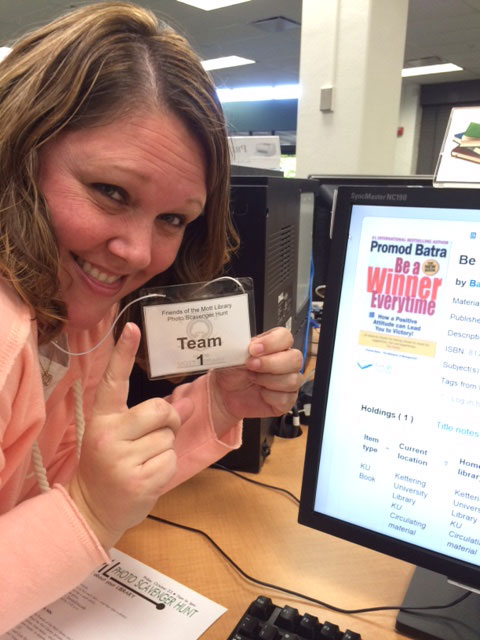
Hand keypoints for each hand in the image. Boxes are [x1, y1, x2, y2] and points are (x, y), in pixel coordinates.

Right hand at [68, 323, 192, 548]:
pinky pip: (172, 459)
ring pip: (169, 436)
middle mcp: (108, 434)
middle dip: (169, 420)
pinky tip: (148, 476)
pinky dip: (167, 467)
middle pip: (160, 409)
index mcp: (102, 418)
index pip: (114, 380)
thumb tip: (189, 401)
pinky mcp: (139, 480)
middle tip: (157, 435)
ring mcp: (122, 459)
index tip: (133, 328)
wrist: (92, 509)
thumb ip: (151, 417)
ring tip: (144, 461)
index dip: (124, 352)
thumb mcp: (121, 436)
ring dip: (166, 447)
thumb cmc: (111, 465)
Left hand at [210, 327, 302, 422]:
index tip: (254, 349)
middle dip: (271, 363)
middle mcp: (283, 363)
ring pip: (293, 380)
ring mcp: (287, 382)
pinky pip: (286, 398)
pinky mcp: (285, 401)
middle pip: (295, 358)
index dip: (272, 342)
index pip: (285, 337)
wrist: (222, 397)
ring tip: (252, 379)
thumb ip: (240, 346)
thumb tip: (246, 344)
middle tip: (251, 365)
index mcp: (272, 347)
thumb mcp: (231, 356)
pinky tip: (260, 394)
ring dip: (269, 380)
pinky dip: (270, 397)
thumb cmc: (229, 374)